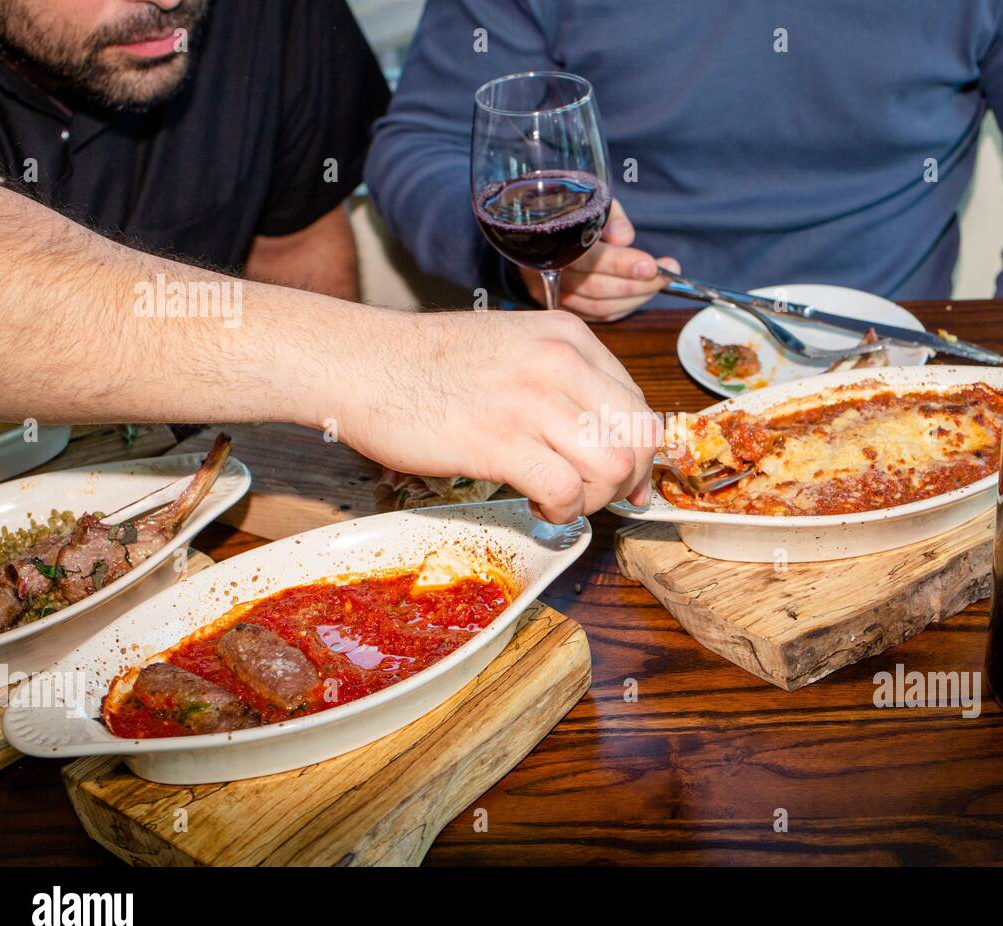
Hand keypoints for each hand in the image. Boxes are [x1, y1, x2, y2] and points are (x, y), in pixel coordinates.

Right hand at [321, 309, 658, 523]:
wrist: (361, 364)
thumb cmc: (429, 366)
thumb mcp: (515, 350)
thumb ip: (565, 386)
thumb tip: (611, 444)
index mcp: (569, 336)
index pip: (639, 402)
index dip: (637, 452)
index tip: (620, 480)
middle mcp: (560, 361)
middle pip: (641, 436)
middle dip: (627, 478)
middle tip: (591, 493)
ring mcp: (532, 399)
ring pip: (614, 466)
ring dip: (595, 498)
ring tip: (561, 499)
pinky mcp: (500, 440)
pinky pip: (566, 490)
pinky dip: (563, 511)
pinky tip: (538, 506)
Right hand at [520, 200, 679, 321]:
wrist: (530, 228)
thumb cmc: (565, 209)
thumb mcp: (587, 199)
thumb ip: (610, 216)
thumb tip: (625, 239)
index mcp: (549, 241)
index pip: (590, 259)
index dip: (622, 265)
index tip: (652, 265)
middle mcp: (546, 274)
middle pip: (598, 289)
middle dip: (639, 284)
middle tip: (667, 273)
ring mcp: (552, 295)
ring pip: (600, 307)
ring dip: (636, 298)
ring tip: (660, 282)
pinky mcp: (562, 306)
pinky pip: (598, 316)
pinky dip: (624, 308)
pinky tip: (641, 293)